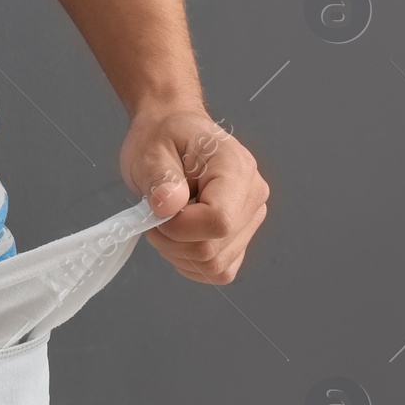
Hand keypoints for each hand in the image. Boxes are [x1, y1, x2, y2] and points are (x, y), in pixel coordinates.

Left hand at [118, 104, 269, 284]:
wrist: (171, 133)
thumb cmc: (163, 138)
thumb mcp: (151, 151)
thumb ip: (160, 179)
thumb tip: (167, 208)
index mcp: (237, 169)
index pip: (219, 221)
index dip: (180, 227)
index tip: (157, 210)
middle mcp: (252, 197)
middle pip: (214, 249)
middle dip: (172, 242)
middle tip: (154, 215)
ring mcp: (250, 220)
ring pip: (215, 266)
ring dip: (178, 253)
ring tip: (166, 221)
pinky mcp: (240, 238)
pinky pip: (219, 271)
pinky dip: (190, 263)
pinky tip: (178, 237)